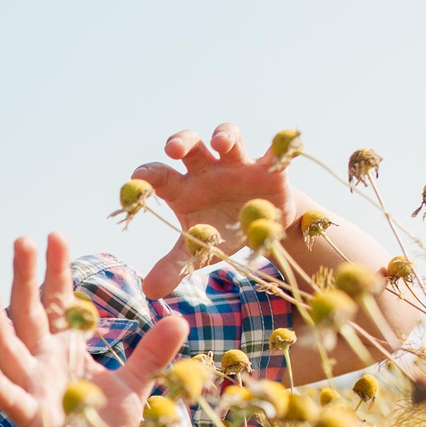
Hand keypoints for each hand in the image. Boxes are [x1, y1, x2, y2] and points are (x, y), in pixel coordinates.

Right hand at [0, 232, 187, 426]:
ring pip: (7, 347)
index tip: (55, 235)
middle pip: (29, 312)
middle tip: (23, 239)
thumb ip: (152, 353)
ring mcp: (31, 388)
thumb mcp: (135, 386)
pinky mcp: (30, 418)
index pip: (58, 302)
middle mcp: (41, 363)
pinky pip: (9, 398)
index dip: (56, 270)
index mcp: (64, 350)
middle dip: (25, 277)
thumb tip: (178, 317)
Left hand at [129, 122, 327, 298]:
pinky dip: (283, 147)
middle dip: (182, 142)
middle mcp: (208, 169)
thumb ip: (175, 266)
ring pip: (230, 138)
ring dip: (225, 136)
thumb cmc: (221, 232)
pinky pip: (277, 153)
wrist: (262, 226)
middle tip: (173, 149)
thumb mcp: (200, 250)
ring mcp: (239, 164)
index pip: (160, 175)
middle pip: (191, 146)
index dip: (148, 174)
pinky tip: (289, 143)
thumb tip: (149, 290)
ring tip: (222, 144)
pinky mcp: (270, 169)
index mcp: (184, 188)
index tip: (136, 178)